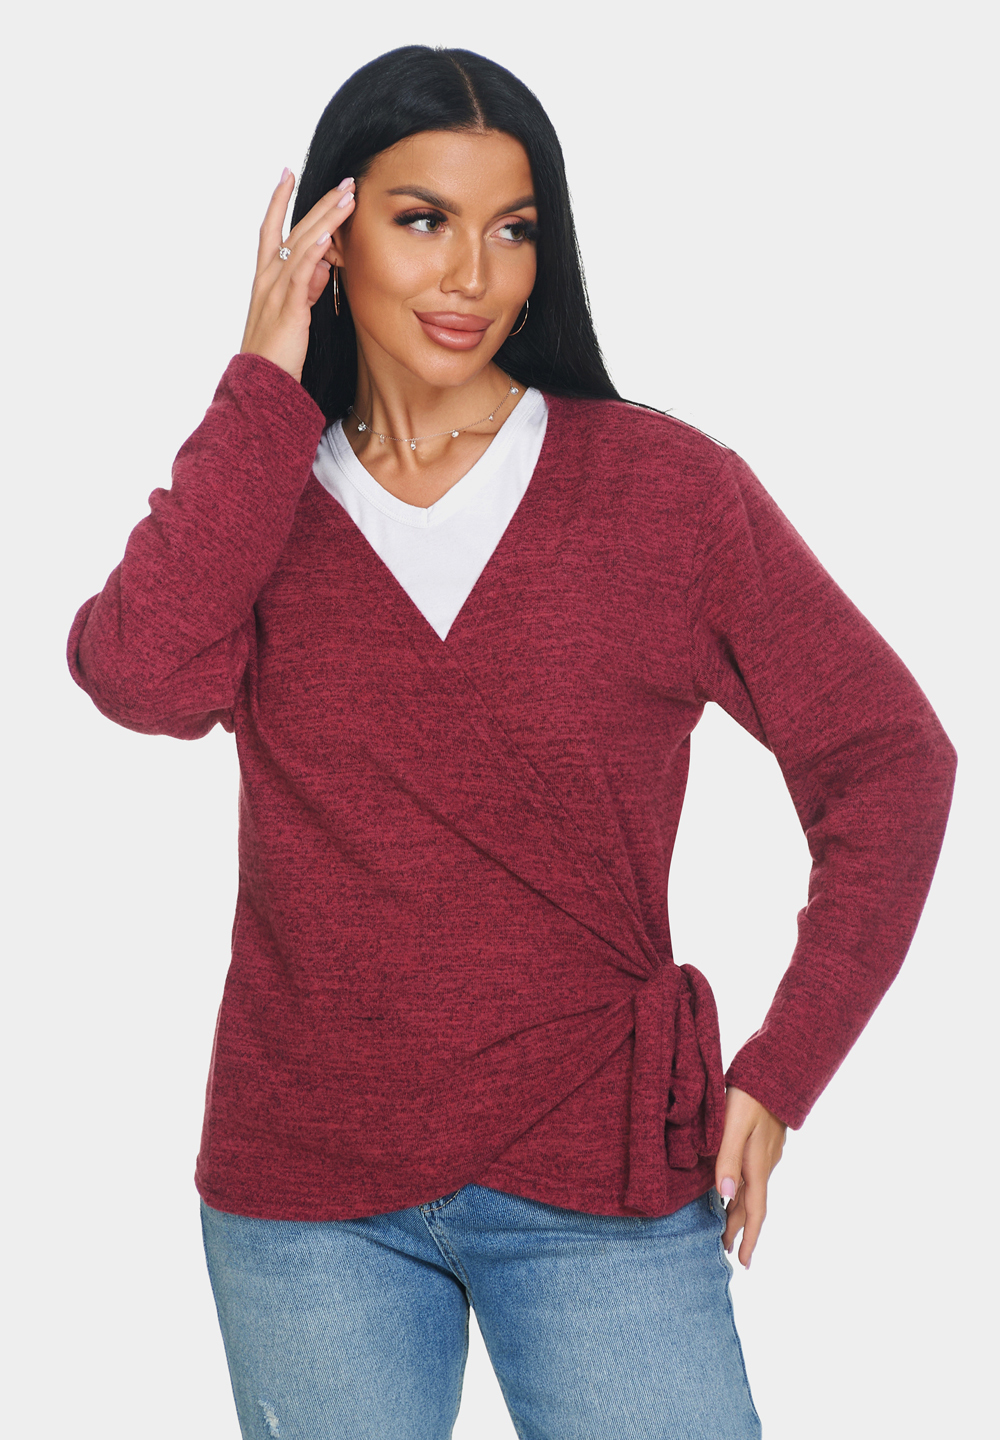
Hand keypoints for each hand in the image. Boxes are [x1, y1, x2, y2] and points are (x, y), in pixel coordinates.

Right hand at [239, 169, 355, 382]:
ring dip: (327, 217)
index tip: (288, 173)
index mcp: (265, 278)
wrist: (262, 382)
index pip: (270, 229)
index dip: (278, 200)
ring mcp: (276, 290)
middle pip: (294, 229)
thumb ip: (307, 287)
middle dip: (320, 202)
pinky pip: (303, 271)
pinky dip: (317, 249)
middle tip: (344, 180)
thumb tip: (325, 265)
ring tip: (348, 196)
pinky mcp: (289, 307)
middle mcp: (267, 277)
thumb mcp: (294, 313)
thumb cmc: (277, 352)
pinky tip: (331, 233)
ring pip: (302, 243)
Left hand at [714, 1084, 786, 1268]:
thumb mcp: (733, 1127)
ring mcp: (765, 1155)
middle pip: (751, 1205)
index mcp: (757, 1167)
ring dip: (738, 1210)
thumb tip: (724, 1197)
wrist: (773, 1072)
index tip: (744, 1263)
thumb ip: (727, 1159)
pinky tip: (730, 1186)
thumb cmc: (749, 1097)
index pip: (755, 1212)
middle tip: (724, 1249)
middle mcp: (763, 1165)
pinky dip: (740, 1189)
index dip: (749, 1238)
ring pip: (750, 1190)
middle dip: (739, 1229)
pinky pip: (750, 1175)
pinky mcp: (762, 1143)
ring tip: (724, 1224)